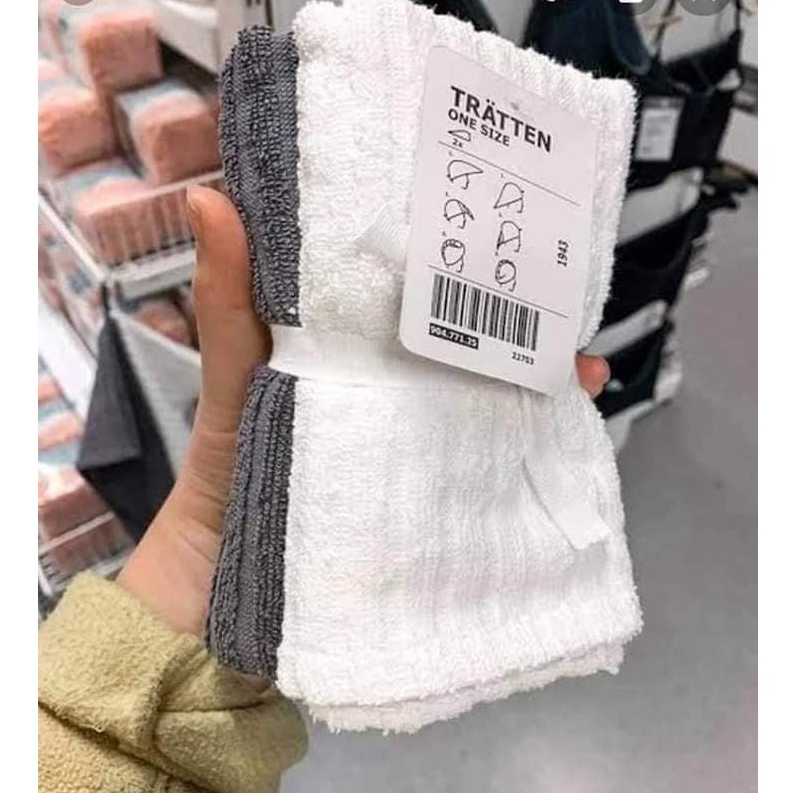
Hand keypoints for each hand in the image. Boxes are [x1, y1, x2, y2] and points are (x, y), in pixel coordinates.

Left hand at [118, 187, 610, 634]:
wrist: (223, 597)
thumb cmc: (223, 475)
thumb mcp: (232, 379)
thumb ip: (226, 302)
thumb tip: (209, 196)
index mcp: (352, 354)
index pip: (414, 296)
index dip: (455, 264)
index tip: (497, 230)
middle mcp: (397, 394)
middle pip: (469, 348)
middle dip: (520, 322)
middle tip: (564, 299)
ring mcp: (419, 448)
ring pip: (491, 404)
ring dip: (537, 383)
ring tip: (581, 366)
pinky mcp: (431, 501)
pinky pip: (490, 470)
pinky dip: (532, 452)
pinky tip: (568, 434)